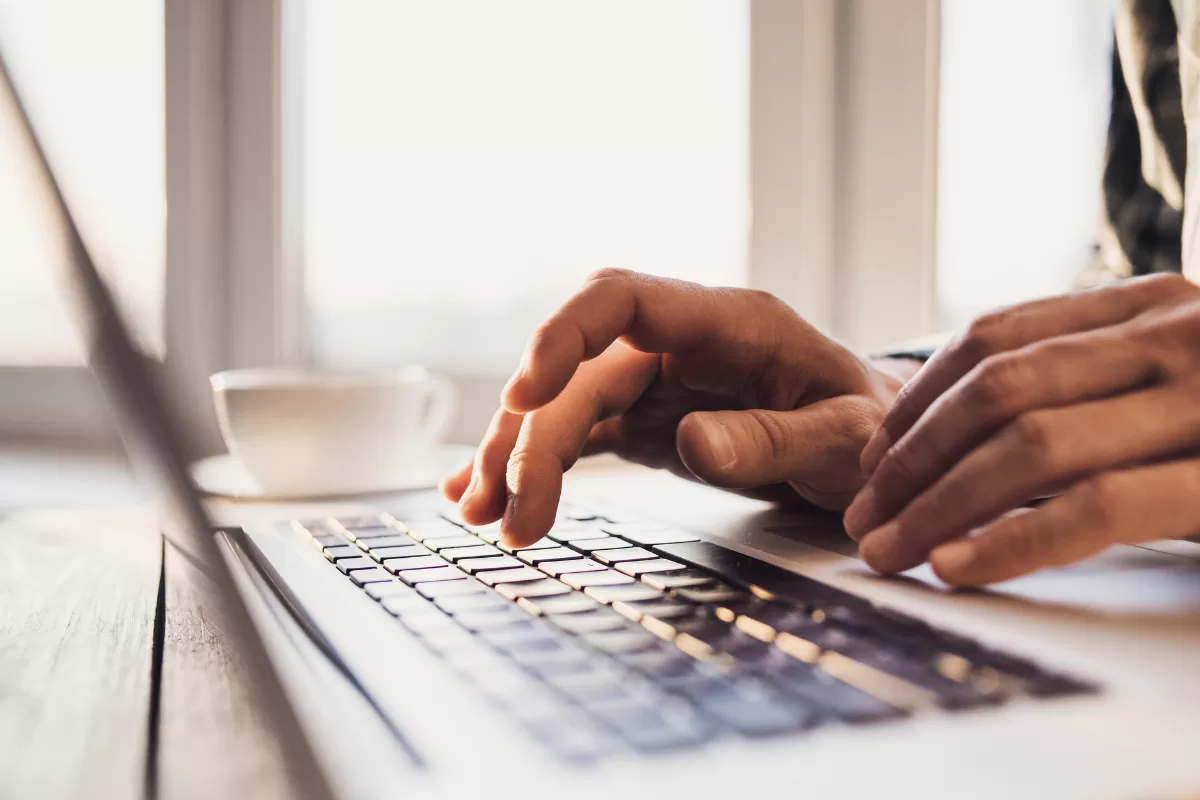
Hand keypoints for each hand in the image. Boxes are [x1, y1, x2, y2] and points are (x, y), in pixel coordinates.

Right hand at [442, 269, 907, 546]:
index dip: (563, 335)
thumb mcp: (846, 437)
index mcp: (728, 323)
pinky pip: (577, 433)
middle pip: (578, 370)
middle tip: (509, 514)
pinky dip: (534, 464)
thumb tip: (690, 444)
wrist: (875, 444)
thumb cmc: (870, 427)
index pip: (622, 298)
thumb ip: (773, 438)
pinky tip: (489, 496)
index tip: (526, 392)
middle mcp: (678, 343)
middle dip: (532, 436)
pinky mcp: (645, 419)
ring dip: (517, 455)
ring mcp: (656, 381)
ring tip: (483, 516)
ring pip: (564, 404)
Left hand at [843, 273, 1199, 585]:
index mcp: (1149, 305)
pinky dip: (1013, 541)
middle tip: (864, 516)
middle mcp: (1175, 335)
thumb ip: (1090, 384)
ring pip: (1031, 443)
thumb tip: (960, 437)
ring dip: (939, 505)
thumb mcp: (1173, 381)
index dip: (916, 400)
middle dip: (911, 458)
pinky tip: (956, 565)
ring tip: (890, 549)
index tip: (871, 458)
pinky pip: (1097, 507)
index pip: (995, 337)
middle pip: (997, 389)